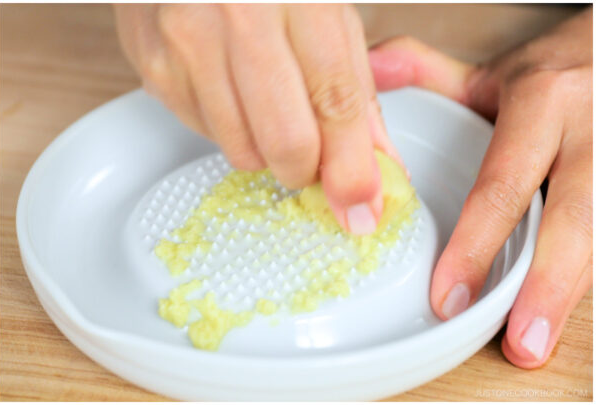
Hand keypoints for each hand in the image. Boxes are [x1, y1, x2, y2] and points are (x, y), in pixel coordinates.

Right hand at [114, 4, 402, 235]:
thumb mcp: (322, 3)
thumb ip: (352, 80)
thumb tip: (374, 161)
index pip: (336, 100)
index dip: (353, 165)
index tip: (362, 205)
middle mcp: (235, 17)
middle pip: (285, 139)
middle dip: (308, 170)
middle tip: (315, 161)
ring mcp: (185, 44)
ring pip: (241, 149)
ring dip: (266, 149)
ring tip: (269, 107)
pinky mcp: (152, 67)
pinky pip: (203, 132)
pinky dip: (227, 126)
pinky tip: (229, 86)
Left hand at [368, 9, 591, 367]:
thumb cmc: (554, 75)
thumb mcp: (488, 71)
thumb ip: (423, 73)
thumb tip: (364, 71)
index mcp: (543, 102)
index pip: (502, 183)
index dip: (476, 245)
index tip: (449, 295)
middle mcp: (592, 133)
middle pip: (574, 221)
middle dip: (546, 287)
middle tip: (518, 344)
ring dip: (572, 291)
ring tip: (537, 342)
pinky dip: (588, 274)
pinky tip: (560, 310)